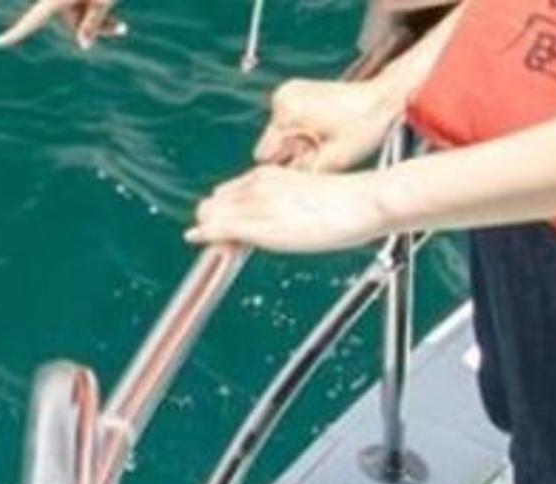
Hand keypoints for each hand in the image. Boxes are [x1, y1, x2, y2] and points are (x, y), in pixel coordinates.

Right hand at [0, 0, 126, 49]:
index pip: (31, 21)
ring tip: (123, 25)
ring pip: (78, 14)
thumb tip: (83, 46)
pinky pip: (83, 5)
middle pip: (68, 21)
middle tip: (123, 29)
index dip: (15, 34)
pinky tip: (117, 21)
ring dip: (98, 18)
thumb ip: (93, 24)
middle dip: (92, 26)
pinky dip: (97, 8)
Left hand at [185, 165, 392, 254]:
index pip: (231, 192)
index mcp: (270, 173)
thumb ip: (287, 201)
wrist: (362, 202)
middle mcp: (257, 183)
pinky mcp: (257, 223)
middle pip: (216, 202)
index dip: (222, 210)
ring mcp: (255, 202)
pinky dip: (204, 234)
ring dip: (206, 227)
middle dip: (210, 219)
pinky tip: (193, 238)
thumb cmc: (346, 203)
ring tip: (200, 238)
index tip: (218, 226)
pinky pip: (218, 228)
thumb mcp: (308, 195)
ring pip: (212, 213)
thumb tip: (287, 219)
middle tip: (209, 237)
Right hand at [254, 78, 399, 171]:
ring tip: (325, 135)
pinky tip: (322, 126)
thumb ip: (299, 175)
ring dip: (297, 141)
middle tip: (322, 146)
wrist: (383, 97)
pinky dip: (300, 129)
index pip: (266, 155)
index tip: (313, 156)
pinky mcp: (292, 91)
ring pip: (278, 134)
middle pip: (271, 144)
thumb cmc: (363, 127)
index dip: (288, 162)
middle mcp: (281, 98)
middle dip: (292, 151)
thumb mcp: (332, 161)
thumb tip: (277, 189)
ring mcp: (286, 91)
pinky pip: (286, 122)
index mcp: (288, 112)